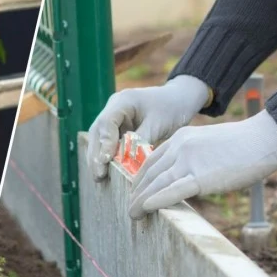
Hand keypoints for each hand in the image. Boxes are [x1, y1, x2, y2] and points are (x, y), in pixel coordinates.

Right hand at [86, 75, 210, 180]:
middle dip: (96, 154)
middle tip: (98, 176)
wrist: (180, 98)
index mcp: (123, 101)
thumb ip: (140, 141)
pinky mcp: (119, 126)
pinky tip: (108, 171)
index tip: (105, 161)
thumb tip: (125, 162)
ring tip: (100, 177)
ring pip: (99, 138)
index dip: (104, 143)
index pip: (106, 123)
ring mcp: (115, 116)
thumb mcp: (157, 124)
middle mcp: (114, 107)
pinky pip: (109, 141)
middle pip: (97, 131)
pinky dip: (108, 155)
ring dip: (98, 157)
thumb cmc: (171, 108)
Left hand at [127, 110, 276, 218]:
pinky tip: (145, 209)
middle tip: (129, 207)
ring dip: (140, 200)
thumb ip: (194, 158)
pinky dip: (155, 200)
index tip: (135, 192)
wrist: (262, 138)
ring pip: (156, 183)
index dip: (140, 179)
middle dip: (136, 192)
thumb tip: (187, 177)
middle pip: (149, 172)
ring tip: (131, 214)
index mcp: (180, 137)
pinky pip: (173, 190)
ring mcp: (189, 160)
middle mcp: (180, 146)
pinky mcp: (202, 176)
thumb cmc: (242, 145)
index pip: (151, 160)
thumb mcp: (209, 144)